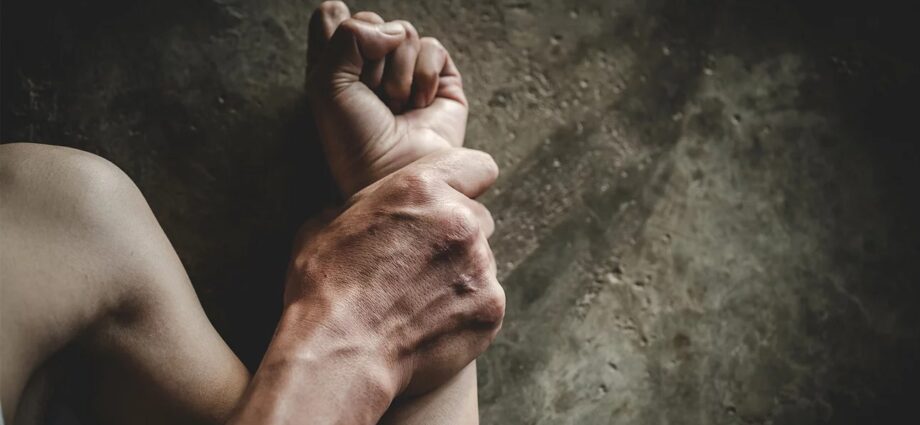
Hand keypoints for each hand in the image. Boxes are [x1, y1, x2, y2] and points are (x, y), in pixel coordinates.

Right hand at [283, 148, 503, 396]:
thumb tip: (364, 212)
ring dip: (458, 276)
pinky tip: (428, 325)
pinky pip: (484, 302)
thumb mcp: (327, 224)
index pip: (477, 167)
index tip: (454, 202)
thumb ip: (366, 208)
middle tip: (421, 265)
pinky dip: (463, 312)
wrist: (340, 353)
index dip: (465, 185)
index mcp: (421, 188)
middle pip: (479, 220)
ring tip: (417, 302)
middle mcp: (460, 220)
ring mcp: (481, 266)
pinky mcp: (490, 307)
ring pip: (481, 263)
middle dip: (456, 237)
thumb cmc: (324, 289)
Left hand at [306, 2, 467, 195]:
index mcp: (336, 64)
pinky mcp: (441, 82)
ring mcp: (408, 71)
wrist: (392, 174)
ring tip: (396, 107)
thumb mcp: (326, 82)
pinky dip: (424, 75)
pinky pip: (433, 48)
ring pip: (404, 32)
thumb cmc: (353, 139)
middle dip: (370, 60)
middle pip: (372, 20)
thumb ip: (349, 35)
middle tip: (371, 98)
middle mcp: (371, 64)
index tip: (340, 71)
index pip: (332, 16)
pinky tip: (419, 104)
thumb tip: (395, 31)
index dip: (336, 32)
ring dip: (397, 73)